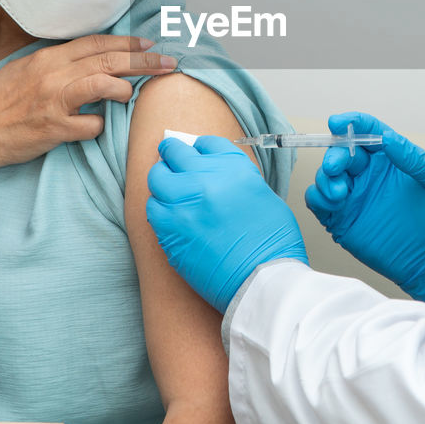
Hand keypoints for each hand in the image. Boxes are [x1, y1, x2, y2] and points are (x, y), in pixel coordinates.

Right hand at [0, 35, 175, 170]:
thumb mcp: (25, 70)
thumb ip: (58, 63)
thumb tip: (91, 60)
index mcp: (47, 58)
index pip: (95, 43)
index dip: (127, 42)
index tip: (149, 44)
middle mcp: (52, 74)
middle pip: (108, 60)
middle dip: (143, 60)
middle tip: (167, 63)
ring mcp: (53, 101)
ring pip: (103, 84)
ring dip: (124, 89)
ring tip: (130, 95)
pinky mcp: (54, 129)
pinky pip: (90, 126)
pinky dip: (97, 127)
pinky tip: (92, 128)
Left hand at [146, 136, 307, 311]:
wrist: (263, 280)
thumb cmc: (271, 243)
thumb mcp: (262, 195)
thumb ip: (234, 178)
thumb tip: (214, 174)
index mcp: (233, 167)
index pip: (205, 143)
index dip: (198, 148)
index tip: (195, 152)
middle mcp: (205, 180)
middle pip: (174, 153)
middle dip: (172, 155)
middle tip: (171, 159)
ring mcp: (183, 204)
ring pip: (157, 179)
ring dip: (163, 182)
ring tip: (170, 190)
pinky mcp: (168, 231)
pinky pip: (152, 209)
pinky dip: (159, 208)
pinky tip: (170, 215)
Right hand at [305, 112, 424, 307]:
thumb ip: (416, 159)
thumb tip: (388, 138)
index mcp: (388, 159)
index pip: (366, 131)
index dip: (350, 122)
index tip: (338, 123)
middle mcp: (367, 174)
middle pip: (339, 151)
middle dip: (333, 154)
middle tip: (336, 167)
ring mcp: (353, 196)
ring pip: (325, 175)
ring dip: (325, 178)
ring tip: (341, 194)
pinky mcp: (341, 219)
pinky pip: (317, 201)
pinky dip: (317, 197)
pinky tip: (334, 204)